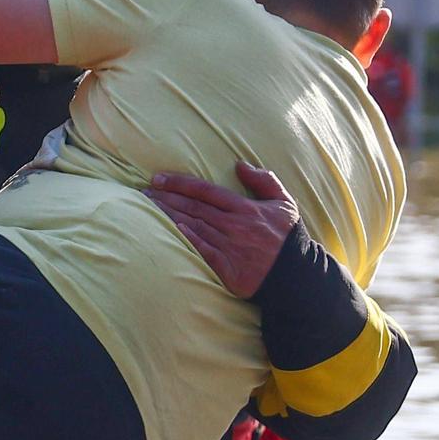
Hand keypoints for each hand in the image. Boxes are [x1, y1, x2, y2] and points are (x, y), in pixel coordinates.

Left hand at [149, 165, 295, 297]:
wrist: (296, 275)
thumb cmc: (288, 237)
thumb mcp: (284, 203)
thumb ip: (264, 180)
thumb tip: (240, 164)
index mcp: (245, 207)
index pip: (205, 190)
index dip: (179, 183)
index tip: (158, 179)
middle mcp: (234, 224)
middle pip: (193, 207)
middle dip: (165, 198)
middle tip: (142, 193)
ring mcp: (229, 245)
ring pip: (192, 226)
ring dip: (167, 216)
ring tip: (145, 208)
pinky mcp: (227, 267)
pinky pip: (202, 250)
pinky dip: (186, 239)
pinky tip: (169, 230)